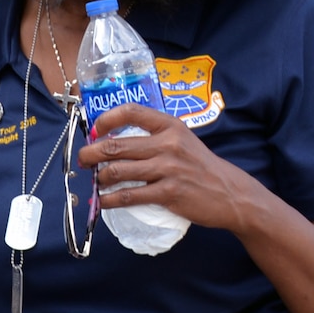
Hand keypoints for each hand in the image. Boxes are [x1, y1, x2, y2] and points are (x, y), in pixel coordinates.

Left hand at [76, 104, 266, 232]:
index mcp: (170, 126)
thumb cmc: (199, 166)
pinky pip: (129, 196)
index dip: (106, 119)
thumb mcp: (182, 140)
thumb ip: (154, 137)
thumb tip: (113, 139)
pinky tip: (103, 201)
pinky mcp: (168, 193)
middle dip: (90, 153)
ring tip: (96, 181)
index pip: (131, 111)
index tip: (95, 130)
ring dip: (99, 178)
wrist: (230, 193)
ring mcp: (168, 169)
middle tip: (83, 159)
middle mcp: (168, 144)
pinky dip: (109, 200)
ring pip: (117, 171)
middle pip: (115, 146)